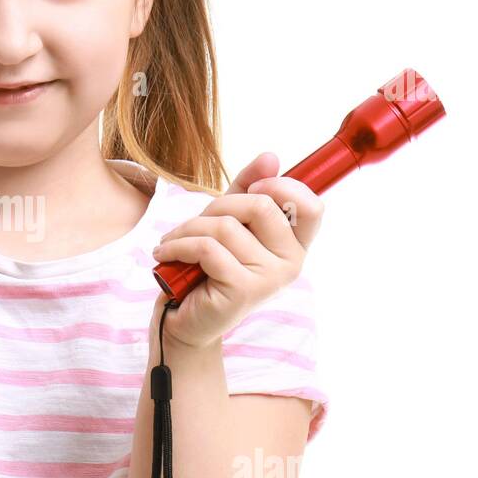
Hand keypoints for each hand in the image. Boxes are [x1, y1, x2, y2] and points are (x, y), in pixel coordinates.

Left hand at [149, 151, 324, 350]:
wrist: (185, 320)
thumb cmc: (208, 267)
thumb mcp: (229, 220)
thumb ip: (248, 188)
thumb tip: (270, 157)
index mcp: (294, 245)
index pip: (312, 206)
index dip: (282, 187)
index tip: (252, 189)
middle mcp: (292, 263)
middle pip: (261, 206)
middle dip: (218, 205)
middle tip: (195, 223)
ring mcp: (270, 279)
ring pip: (226, 227)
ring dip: (188, 229)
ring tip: (173, 241)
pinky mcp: (243, 290)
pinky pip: (207, 248)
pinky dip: (178, 245)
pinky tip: (165, 252)